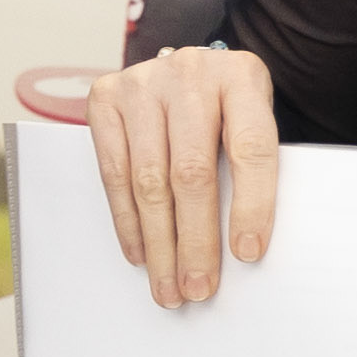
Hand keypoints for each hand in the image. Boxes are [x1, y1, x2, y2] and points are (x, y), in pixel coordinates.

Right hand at [78, 44, 279, 306]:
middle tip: (197, 287)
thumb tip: (240, 251)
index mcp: (242, 77)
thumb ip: (246, 168)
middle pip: (191, 171)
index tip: (247, 254)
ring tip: (167, 285)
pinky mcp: (105, 96)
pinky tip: (140, 252)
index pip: (250, 147)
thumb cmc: (226, 108)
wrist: (186, 68)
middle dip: (194, 240)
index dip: (251, 204)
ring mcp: (143, 83)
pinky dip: (127, 221)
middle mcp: (190, 73)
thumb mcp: (251, 122)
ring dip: (158, 243)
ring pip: (148, 179)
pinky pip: (113, 172)